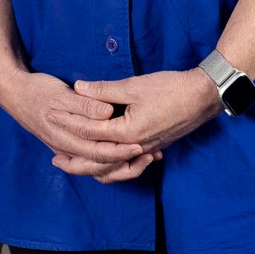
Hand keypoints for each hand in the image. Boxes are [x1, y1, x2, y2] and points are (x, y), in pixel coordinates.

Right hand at [0, 65, 157, 176]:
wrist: (13, 93)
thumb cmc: (37, 90)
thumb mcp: (59, 93)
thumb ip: (84, 105)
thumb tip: (106, 112)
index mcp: (64, 135)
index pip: (97, 150)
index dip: (121, 149)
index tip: (141, 144)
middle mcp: (66, 148)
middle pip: (101, 165)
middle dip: (127, 162)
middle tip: (150, 155)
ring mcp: (66, 149)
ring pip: (97, 169)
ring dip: (121, 166)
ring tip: (144, 159)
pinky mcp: (67, 146)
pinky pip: (91, 163)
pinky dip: (110, 163)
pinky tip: (126, 157)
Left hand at [61, 71, 223, 181]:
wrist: (203, 97)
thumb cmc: (170, 89)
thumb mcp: (134, 85)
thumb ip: (104, 90)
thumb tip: (78, 88)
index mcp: (128, 132)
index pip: (90, 132)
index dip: (69, 123)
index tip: (51, 117)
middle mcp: (136, 147)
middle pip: (99, 161)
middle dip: (74, 161)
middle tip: (54, 159)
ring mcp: (146, 149)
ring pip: (113, 168)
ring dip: (92, 168)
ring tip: (75, 165)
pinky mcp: (152, 147)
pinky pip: (126, 165)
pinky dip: (112, 167)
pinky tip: (104, 162)